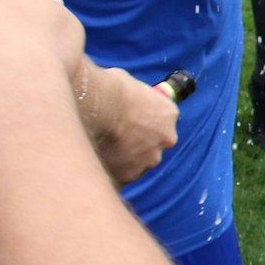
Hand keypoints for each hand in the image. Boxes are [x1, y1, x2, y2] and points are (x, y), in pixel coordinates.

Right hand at [85, 63, 180, 185]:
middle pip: (154, 146)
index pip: (163, 123)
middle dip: (139, 145)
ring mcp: (148, 160)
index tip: (134, 125)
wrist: (95, 107)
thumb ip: (136, 100)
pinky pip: (121, 177)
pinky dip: (111, 171)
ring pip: (138, 164)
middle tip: (117, 140)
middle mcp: (165, 139)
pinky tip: (97, 162)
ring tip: (103, 150)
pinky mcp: (129, 176)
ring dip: (126, 160)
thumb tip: (127, 101)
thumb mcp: (131, 86)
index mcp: (169, 114)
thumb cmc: (109, 90)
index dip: (147, 125)